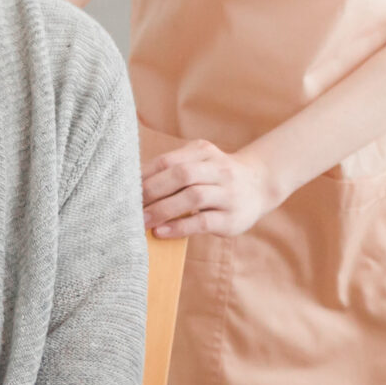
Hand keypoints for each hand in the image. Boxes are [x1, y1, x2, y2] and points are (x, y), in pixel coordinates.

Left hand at [141, 139, 290, 237]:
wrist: (260, 186)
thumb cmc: (217, 177)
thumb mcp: (200, 163)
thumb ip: (173, 170)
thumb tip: (133, 187)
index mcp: (204, 152)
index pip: (169, 160)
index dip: (145, 175)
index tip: (125, 189)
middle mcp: (219, 169)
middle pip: (181, 175)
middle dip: (152, 191)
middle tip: (129, 207)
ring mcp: (228, 193)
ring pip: (193, 196)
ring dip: (163, 209)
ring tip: (141, 221)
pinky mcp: (231, 218)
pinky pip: (203, 221)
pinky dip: (179, 227)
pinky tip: (162, 232)